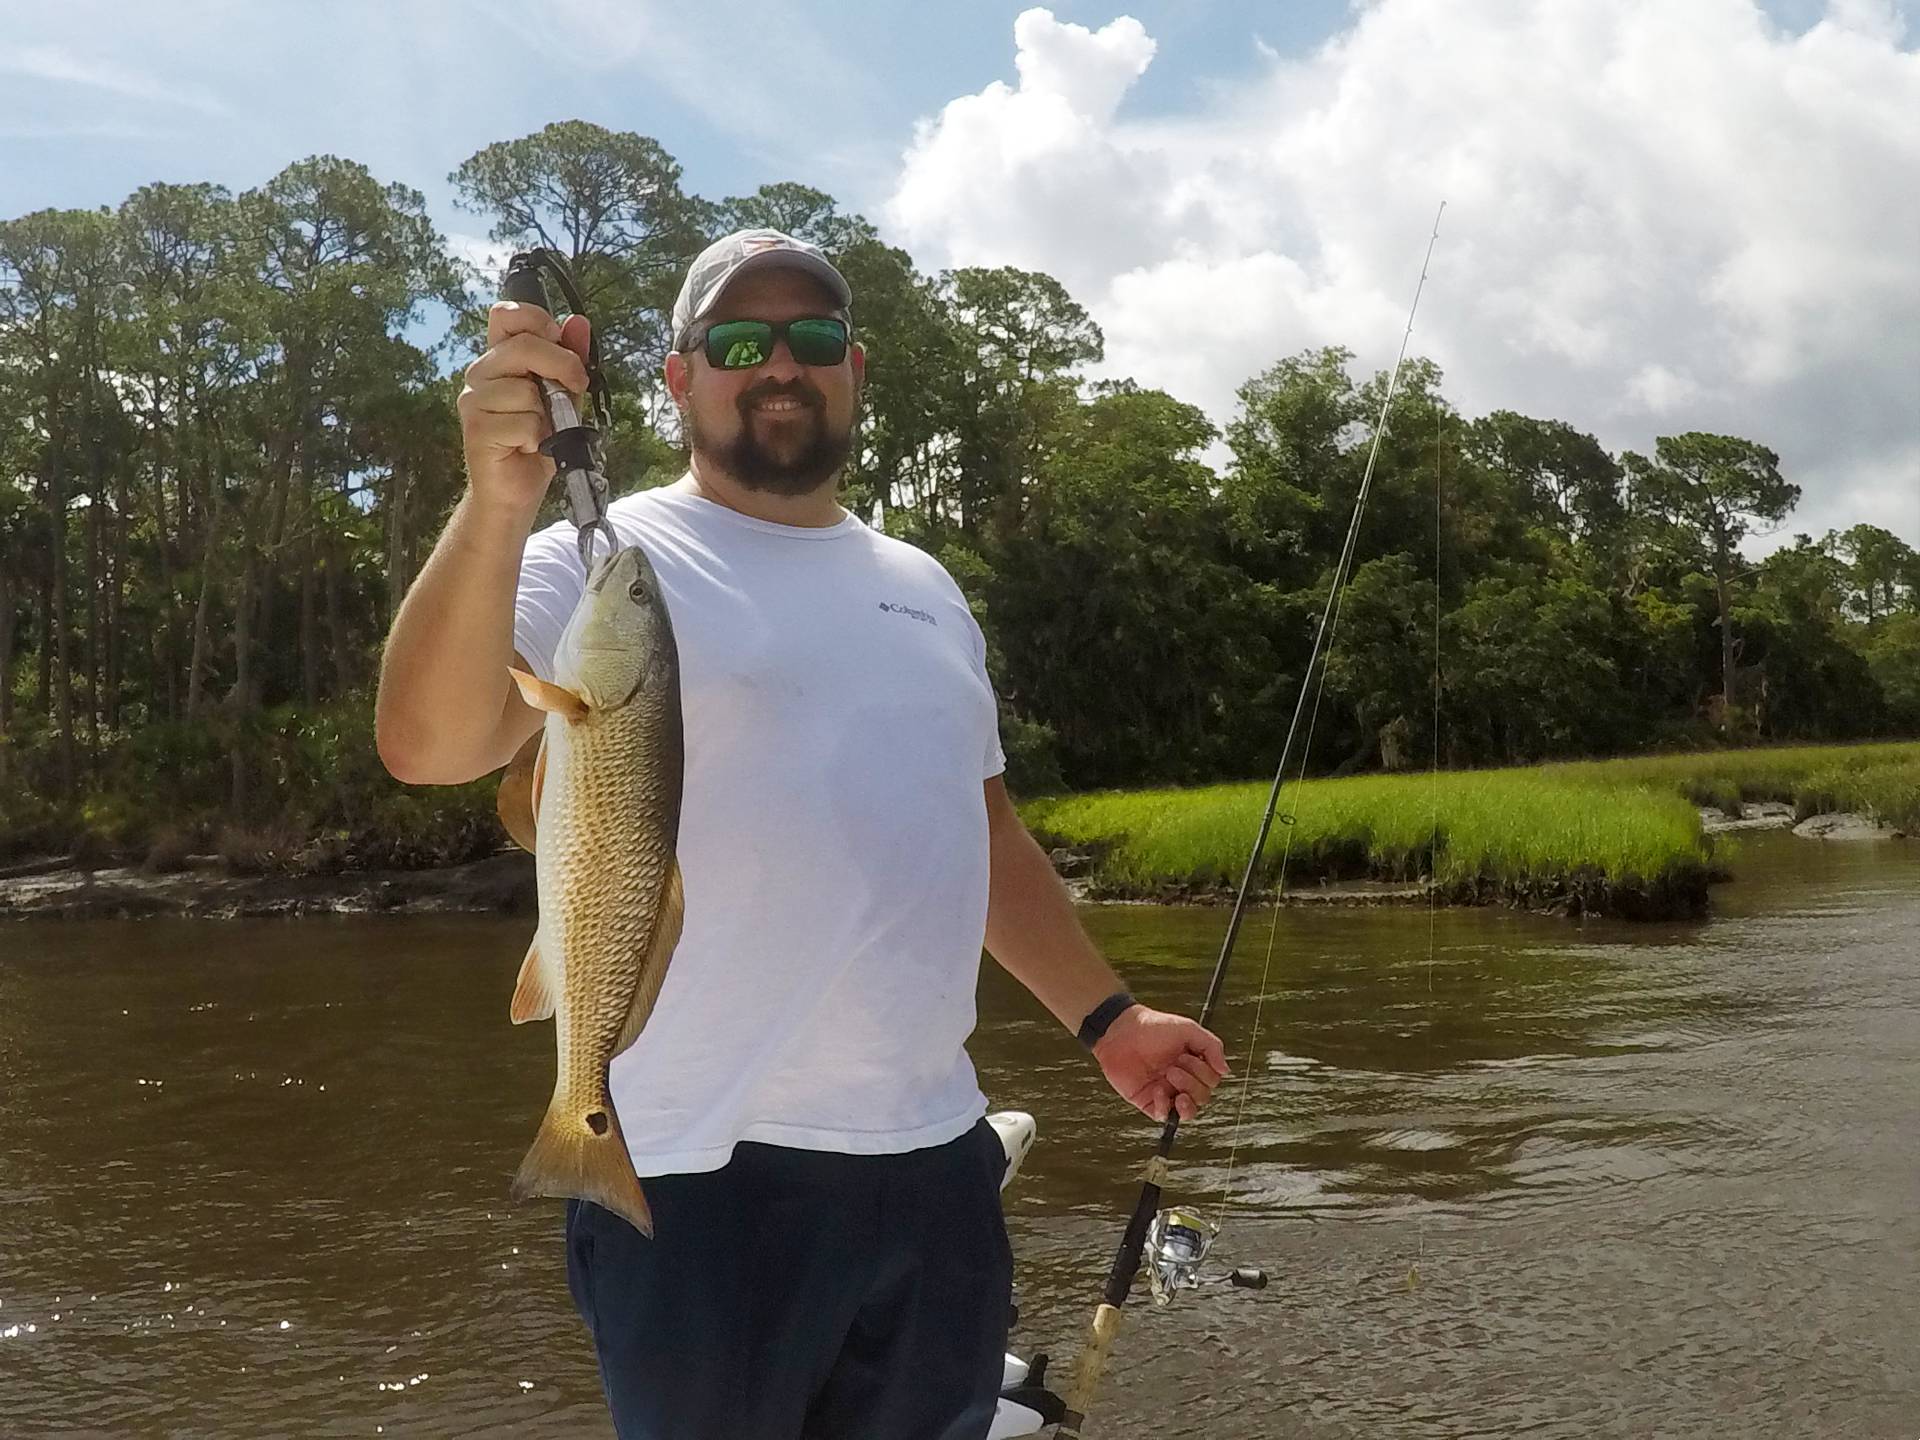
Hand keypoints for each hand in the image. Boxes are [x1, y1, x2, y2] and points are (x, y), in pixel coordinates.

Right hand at [457, 301, 593, 512]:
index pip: (506, 315)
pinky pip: (522, 422)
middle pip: (522, 346)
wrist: (518, 491)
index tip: (559, 339)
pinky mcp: (476, 428)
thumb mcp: (565, 396)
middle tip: (576, 386)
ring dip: (546, 415)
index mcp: (500, 358)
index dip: (536, 318)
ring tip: (538, 431)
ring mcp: (474, 400)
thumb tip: (578, 322)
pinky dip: (536, 438)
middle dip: (561, 364)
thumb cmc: (539, 442)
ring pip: (525, 390)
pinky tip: (525, 447)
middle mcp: (481, 373)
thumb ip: (570, 360)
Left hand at [1093, 1006, 1230, 1123]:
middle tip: (1173, 1067)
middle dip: (1191, 1083)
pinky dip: (1165, 1108)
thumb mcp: (1188, 1029)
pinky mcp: (1148, 1101)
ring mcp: (1166, 1092)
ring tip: (1170, 1081)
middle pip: (1203, 1097)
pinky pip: (1164, 1117)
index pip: (1212, 1081)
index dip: (1203, 1071)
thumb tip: (1226, 1071)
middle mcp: (1182, 1080)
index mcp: (1193, 1064)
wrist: (1120, 1031)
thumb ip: (1212, 1046)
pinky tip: (1157, 1090)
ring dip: (1185, 1101)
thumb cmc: (1153, 1026)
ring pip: (1188, 1112)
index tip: (1186, 1055)